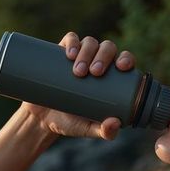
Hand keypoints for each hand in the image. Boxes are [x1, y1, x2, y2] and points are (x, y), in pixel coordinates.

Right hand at [21, 32, 136, 139]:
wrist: (43, 118)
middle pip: (108, 48)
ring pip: (90, 42)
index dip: (127, 59)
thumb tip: (115, 123)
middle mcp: (99, 61)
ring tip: (78, 71)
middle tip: (94, 73)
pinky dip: (72, 42)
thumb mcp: (89, 129)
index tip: (122, 67)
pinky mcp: (62, 52)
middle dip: (103, 56)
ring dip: (87, 52)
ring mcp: (81, 55)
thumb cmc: (73, 122)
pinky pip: (71, 39)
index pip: (125, 61)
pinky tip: (70, 52)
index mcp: (113, 77)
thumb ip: (104, 131)